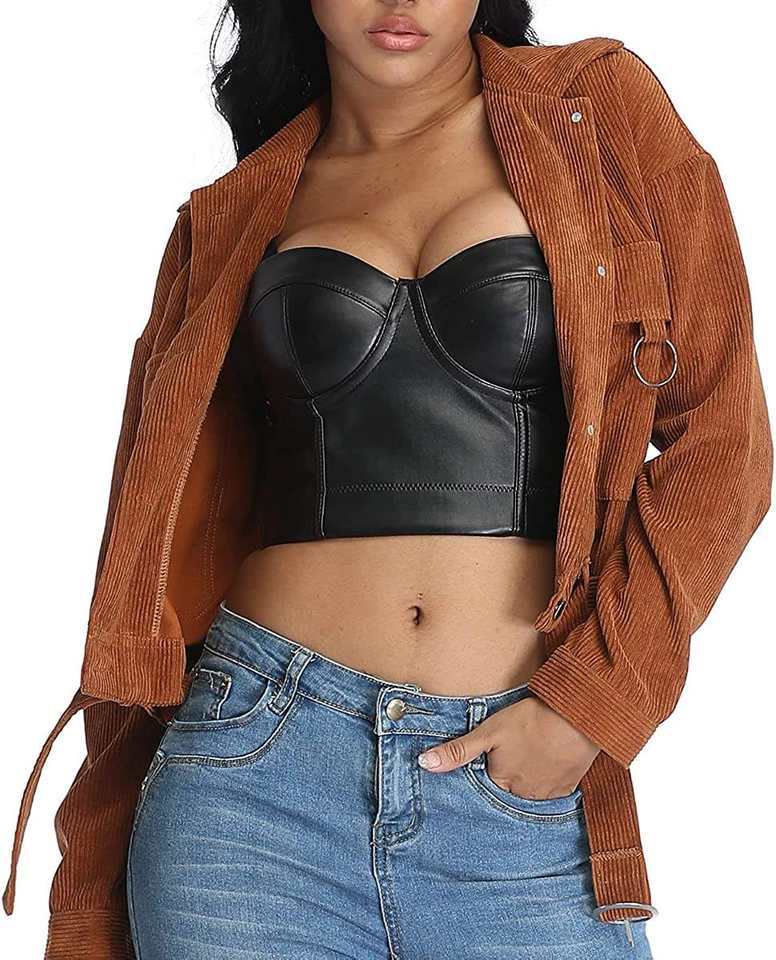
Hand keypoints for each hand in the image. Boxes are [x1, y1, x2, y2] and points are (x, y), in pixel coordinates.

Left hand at [417, 694, 600, 798]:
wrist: (576, 717)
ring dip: (529, 776)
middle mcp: (523, 796)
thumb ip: (458, 751)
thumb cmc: (530, 721)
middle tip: (517, 750)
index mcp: (501, 783)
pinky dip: (549, 777)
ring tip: (532, 753)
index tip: (495, 754)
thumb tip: (425, 764)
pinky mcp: (568, 789)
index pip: (486, 783)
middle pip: (509, 789)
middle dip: (510, 773)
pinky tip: (548, 758)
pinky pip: (553, 790)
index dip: (489, 766)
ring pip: (530, 790)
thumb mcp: (489, 732)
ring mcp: (547, 795)